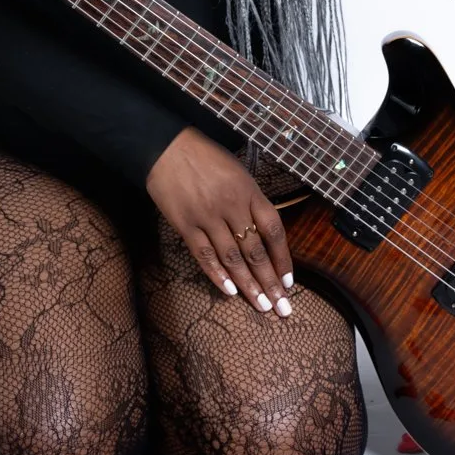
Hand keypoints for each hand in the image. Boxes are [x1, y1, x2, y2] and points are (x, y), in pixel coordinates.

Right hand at [145, 125, 294, 315]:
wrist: (166, 147)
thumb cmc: (206, 157)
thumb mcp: (238, 172)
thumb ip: (251, 201)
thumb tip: (264, 235)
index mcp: (249, 191)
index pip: (273, 231)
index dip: (283, 259)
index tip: (289, 282)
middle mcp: (232, 206)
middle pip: (256, 251)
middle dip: (270, 282)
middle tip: (282, 308)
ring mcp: (208, 216)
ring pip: (233, 258)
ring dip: (249, 285)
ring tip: (262, 306)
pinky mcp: (185, 225)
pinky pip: (204, 255)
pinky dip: (217, 275)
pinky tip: (230, 292)